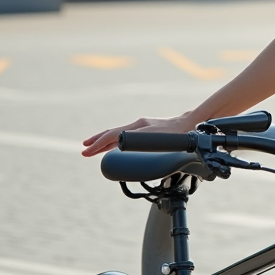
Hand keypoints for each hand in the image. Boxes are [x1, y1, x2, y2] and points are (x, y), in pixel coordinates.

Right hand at [81, 112, 197, 156]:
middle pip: (112, 133)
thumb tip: (128, 148)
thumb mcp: (163, 141)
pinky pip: (124, 134)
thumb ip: (146, 145)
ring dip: (103, 141)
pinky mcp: (144, 129)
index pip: (114, 135)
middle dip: (97, 142)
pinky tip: (109, 146)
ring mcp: (140, 126)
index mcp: (140, 127)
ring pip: (117, 134)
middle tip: (84, 151)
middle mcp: (138, 125)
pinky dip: (113, 140)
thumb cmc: (179, 134)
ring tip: (90, 148)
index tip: (89, 150)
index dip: (100, 144)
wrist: (190, 123)